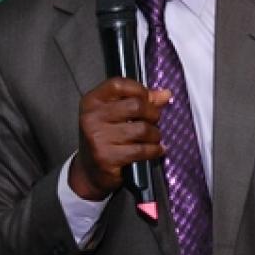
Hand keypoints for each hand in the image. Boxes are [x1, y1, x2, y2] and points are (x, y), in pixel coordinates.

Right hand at [68, 77, 169, 199]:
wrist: (90, 170)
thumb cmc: (105, 137)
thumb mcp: (115, 114)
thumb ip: (138, 100)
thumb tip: (165, 94)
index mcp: (92, 101)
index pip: (119, 84)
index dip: (139, 89)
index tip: (148, 98)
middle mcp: (92, 117)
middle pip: (135, 105)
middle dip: (152, 113)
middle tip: (154, 120)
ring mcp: (98, 138)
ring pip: (142, 129)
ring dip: (155, 134)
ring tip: (154, 137)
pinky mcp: (107, 157)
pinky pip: (141, 150)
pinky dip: (154, 150)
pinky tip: (157, 149)